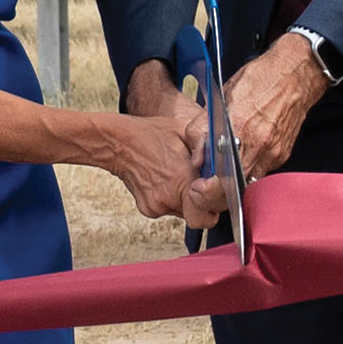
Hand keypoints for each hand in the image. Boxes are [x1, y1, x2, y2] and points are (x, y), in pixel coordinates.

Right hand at [113, 114, 219, 229]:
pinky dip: (170, 197)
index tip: (213, 191)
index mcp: (181, 179)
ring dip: (185, 197)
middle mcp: (169, 198)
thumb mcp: (185, 130)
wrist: (119, 143)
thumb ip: (207, 146)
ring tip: (175, 173)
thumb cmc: (151, 134)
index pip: (208, 213)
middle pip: (198, 213)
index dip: (214, 204)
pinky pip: (168, 208)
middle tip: (196, 181)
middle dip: (201, 200)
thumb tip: (223, 158)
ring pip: (183, 210)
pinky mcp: (147, 209)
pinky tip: (163, 178)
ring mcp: (156, 206)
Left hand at [186, 33, 327, 213]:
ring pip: (249, 180)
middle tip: (207, 183)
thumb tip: (197, 158)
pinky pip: (262, 170)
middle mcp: (258, 144)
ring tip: (224, 168)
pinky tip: (243, 153)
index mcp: (239, 127)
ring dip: (235, 180)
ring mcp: (273, 152)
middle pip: (235, 186)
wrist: (293, 75)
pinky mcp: (282, 154)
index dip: (208, 190)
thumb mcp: (220, 98)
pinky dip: (249, 167)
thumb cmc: (258, 80)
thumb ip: (202, 129)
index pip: (221, 176)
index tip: (199, 188)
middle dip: (219, 190)